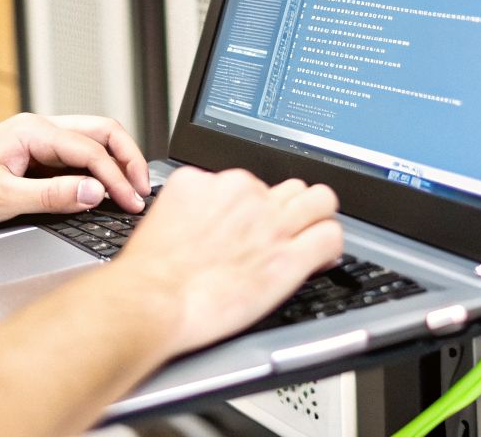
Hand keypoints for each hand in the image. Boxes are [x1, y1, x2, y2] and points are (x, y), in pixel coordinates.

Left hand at [0, 113, 152, 224]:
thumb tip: (93, 194)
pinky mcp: (33, 156)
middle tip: (142, 190)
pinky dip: (96, 170)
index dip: (116, 178)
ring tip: (130, 189)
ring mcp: (37, 141)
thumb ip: (51, 196)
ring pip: (91, 140)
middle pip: (101, 131)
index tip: (130, 202)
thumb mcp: (2, 198)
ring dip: (114, 162)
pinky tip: (103, 190)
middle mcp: (38, 129)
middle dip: (128, 158)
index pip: (90, 150)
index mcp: (32, 132)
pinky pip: (75, 156)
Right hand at [110, 167, 342, 356]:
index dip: (262, 208)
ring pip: (321, 201)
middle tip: (287, 232)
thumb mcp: (167, 215)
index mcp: (213, 181)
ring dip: (317, 220)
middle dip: (293, 208)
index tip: (258, 226)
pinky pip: (330, 237)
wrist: (153, 299)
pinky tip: (320, 259)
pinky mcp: (289, 256)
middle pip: (293, 186)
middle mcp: (246, 193)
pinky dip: (329, 248)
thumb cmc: (150, 271)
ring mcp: (271, 223)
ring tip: (310, 240)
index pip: (256, 184)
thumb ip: (198, 207)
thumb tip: (212, 218)